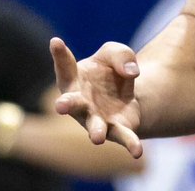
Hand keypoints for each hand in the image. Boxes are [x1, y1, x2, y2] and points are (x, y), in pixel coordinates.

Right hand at [52, 37, 143, 157]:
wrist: (124, 94)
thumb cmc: (109, 72)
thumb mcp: (115, 53)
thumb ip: (120, 55)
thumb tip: (131, 72)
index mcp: (75, 79)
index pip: (65, 66)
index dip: (59, 55)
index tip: (56, 42)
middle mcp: (81, 102)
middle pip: (72, 103)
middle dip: (67, 104)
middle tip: (60, 105)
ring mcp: (96, 118)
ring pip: (94, 126)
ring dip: (96, 131)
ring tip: (97, 138)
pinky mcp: (116, 129)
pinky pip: (123, 137)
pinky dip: (130, 144)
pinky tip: (137, 152)